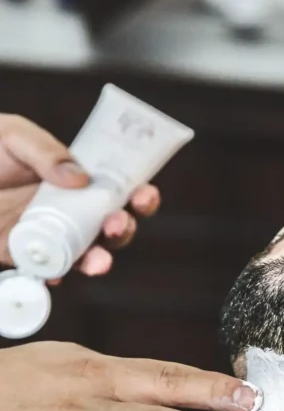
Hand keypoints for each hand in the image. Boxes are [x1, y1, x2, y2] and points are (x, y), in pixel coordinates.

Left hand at [0, 114, 160, 275]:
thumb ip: (45, 151)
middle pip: (109, 226)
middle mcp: (67, 208)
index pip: (116, 187)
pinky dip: (54, 275)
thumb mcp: (11, 135)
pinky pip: (44, 270)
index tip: (144, 193)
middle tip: (117, 223)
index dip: (138, 193)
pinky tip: (55, 272)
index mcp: (74, 177)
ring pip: (84, 254)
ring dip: (99, 260)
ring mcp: (45, 233)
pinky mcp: (19, 254)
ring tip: (99, 261)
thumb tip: (80, 178)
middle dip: (124, 228)